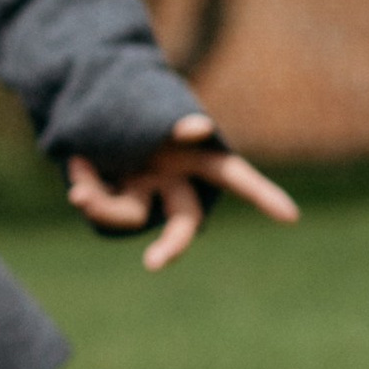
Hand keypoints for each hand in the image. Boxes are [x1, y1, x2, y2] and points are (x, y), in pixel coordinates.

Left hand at [66, 111, 298, 275]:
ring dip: (102, 204)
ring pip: (132, 217)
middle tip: (154, 264)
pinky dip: (83, 186)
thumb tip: (201, 129)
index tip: (292, 217)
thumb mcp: (147, 110)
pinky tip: (77, 165)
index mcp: (195, 156)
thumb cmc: (128, 103)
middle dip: (172, 245)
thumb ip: (172, 125)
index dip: (263, 196)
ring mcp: (144, 193)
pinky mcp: (112, 199)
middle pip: (184, 222)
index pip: (235, 177)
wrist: (84, 107)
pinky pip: (98, 204)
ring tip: (78, 188)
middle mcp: (174, 182)